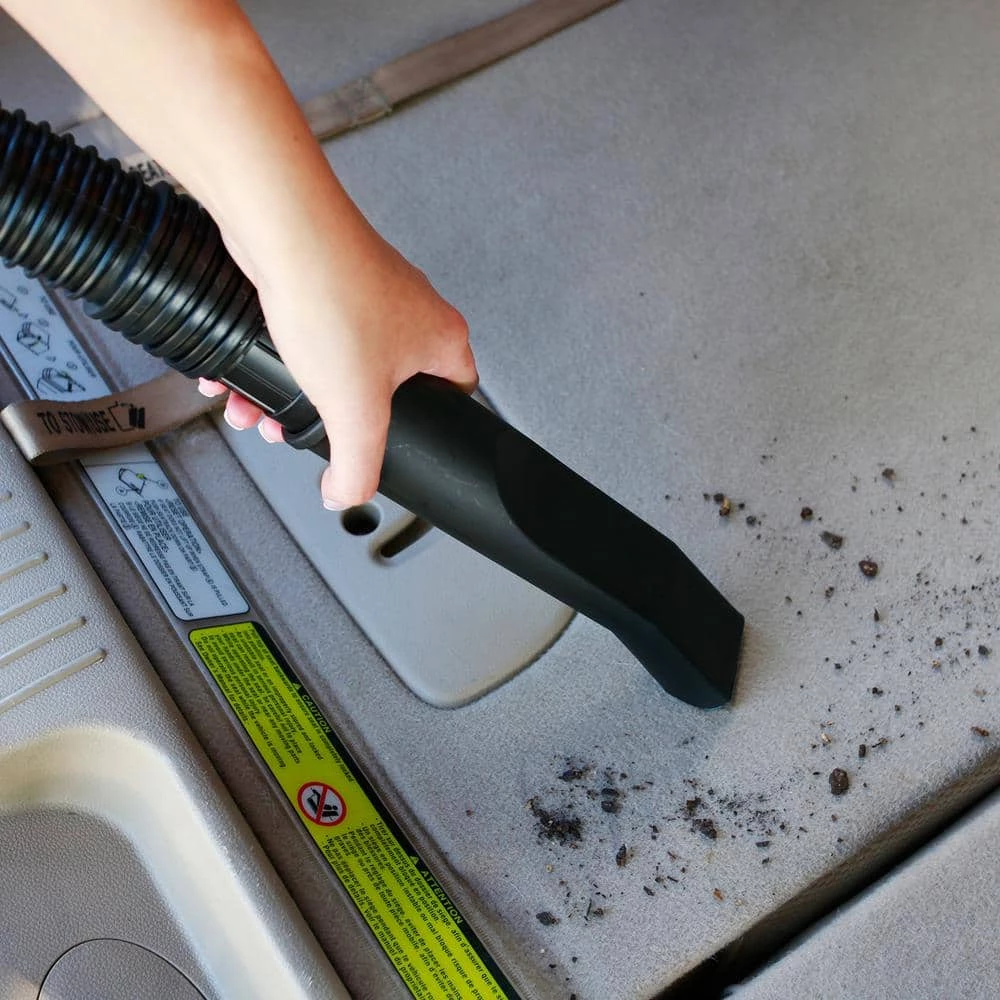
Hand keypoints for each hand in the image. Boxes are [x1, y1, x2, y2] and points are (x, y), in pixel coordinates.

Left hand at [200, 225, 476, 509]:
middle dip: (333, 419)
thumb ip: (357, 465)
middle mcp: (411, 311)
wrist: (279, 225)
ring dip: (294, 394)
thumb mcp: (353, 408)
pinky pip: (305, 335)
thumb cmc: (331, 291)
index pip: (457, 397)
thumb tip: (349, 493)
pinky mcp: (324, 279)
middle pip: (382, 388)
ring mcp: (367, 292)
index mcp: (442, 339)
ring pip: (335, 363)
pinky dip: (276, 360)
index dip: (431, 428)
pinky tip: (243, 378)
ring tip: (261, 410)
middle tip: (311, 431)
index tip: (405, 443)